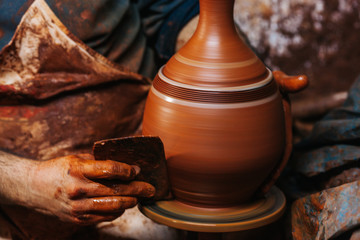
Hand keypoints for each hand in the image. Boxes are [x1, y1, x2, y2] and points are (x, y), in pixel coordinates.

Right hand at [25, 154, 154, 224]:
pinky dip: (118, 211)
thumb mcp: (76, 159)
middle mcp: (78, 189)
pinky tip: (123, 205)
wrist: (32, 188)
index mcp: (78, 169)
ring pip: (114, 206)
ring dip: (131, 201)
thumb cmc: (58, 170)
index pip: (110, 169)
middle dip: (138, 189)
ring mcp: (78, 207)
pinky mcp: (78, 219)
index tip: (137, 170)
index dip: (128, 170)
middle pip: (116, 190)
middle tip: (150, 188)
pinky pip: (105, 217)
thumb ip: (99, 162)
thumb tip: (126, 165)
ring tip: (139, 197)